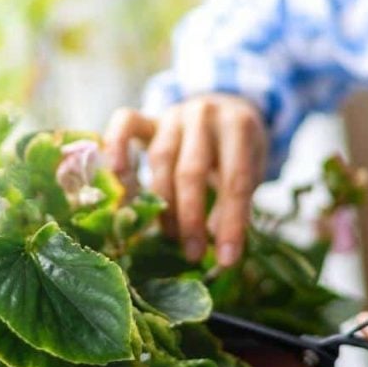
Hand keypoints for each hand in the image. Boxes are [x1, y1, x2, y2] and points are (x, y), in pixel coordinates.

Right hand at [103, 94, 268, 265]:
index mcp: (239, 125)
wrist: (225, 107)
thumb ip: (236, 201)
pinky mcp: (147, 118)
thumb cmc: (238, 148)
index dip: (231, 223)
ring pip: (160, 159)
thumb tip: (219, 245)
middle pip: (192, 171)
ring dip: (162, 204)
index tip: (227, 259)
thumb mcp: (251, 171)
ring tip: (170, 235)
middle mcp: (204, 115)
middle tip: (193, 253)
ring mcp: (172, 114)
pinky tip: (117, 176)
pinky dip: (116, 147)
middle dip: (191, 219)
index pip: (236, 180)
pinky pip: (124, 124)